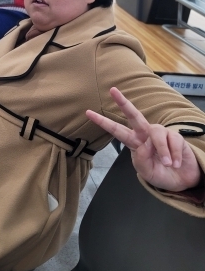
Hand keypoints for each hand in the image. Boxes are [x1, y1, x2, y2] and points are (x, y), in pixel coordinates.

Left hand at [86, 87, 201, 191]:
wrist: (182, 180)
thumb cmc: (160, 173)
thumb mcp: (147, 173)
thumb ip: (142, 161)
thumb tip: (144, 146)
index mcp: (134, 142)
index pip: (116, 130)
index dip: (103, 122)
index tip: (88, 112)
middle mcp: (145, 134)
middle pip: (133, 115)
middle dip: (123, 102)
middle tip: (112, 90)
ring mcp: (160, 133)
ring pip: (157, 133)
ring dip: (162, 151)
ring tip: (168, 164)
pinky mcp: (175, 136)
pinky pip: (173, 142)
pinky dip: (175, 156)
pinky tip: (176, 163)